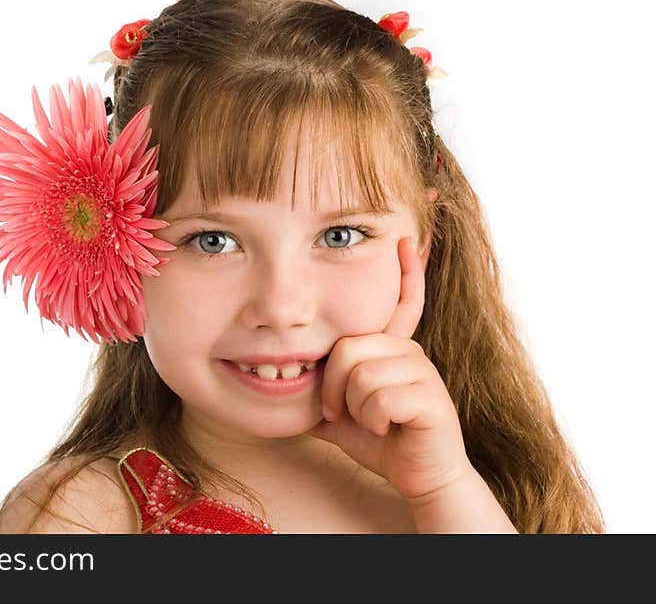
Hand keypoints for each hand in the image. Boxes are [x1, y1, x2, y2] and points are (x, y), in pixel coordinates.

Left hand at [306, 236, 473, 501]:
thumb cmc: (380, 439)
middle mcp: (407, 350)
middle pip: (346, 348)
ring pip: (361, 376)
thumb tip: (283, 378)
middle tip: (344, 412)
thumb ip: (318, 390)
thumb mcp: (340, 410)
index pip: (397, 303)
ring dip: (355, 410)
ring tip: (374, 421)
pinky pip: (379, 399)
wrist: (420, 476)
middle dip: (334, 389)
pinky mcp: (431, 397)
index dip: (405, 272)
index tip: (404, 239)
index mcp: (388, 347)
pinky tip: (389, 428)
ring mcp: (421, 370)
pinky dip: (373, 422)